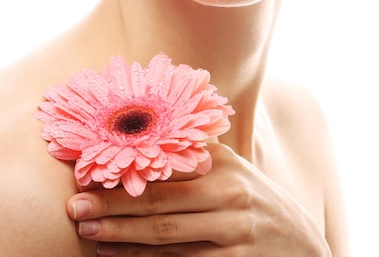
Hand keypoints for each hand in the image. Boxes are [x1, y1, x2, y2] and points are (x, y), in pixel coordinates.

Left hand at [67, 143, 331, 255]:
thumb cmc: (253, 201)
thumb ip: (195, 153)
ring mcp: (235, 233)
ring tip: (89, 233)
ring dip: (123, 239)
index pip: (166, 165)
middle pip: (161, 204)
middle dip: (113, 206)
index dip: (125, 170)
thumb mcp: (232, 169)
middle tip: (75, 207)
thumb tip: (140, 133)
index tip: (88, 171)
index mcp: (223, 164)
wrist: (303, 245)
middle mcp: (230, 194)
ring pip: (167, 239)